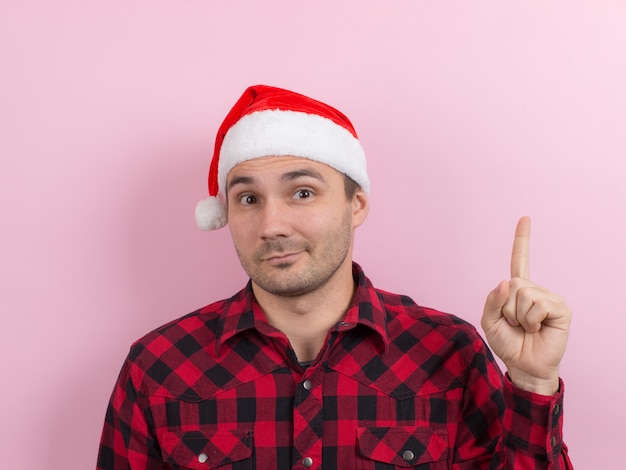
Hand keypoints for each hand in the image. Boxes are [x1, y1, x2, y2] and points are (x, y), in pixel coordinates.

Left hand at [481, 217, 570, 394]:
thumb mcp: (489, 321)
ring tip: (526, 328)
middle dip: (506, 308)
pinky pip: (538, 305)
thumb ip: (492, 300)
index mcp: (517, 290)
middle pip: (512, 284)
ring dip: (518, 316)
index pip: (519, 260)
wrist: (523, 365)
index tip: (525, 218)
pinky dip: (531, 320)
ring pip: (523, 294)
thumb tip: (506, 282)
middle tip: (514, 324)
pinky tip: (538, 329)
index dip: (522, 239)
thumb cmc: (507, 343)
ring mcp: (549, 298)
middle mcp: (534, 289)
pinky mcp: (561, 308)